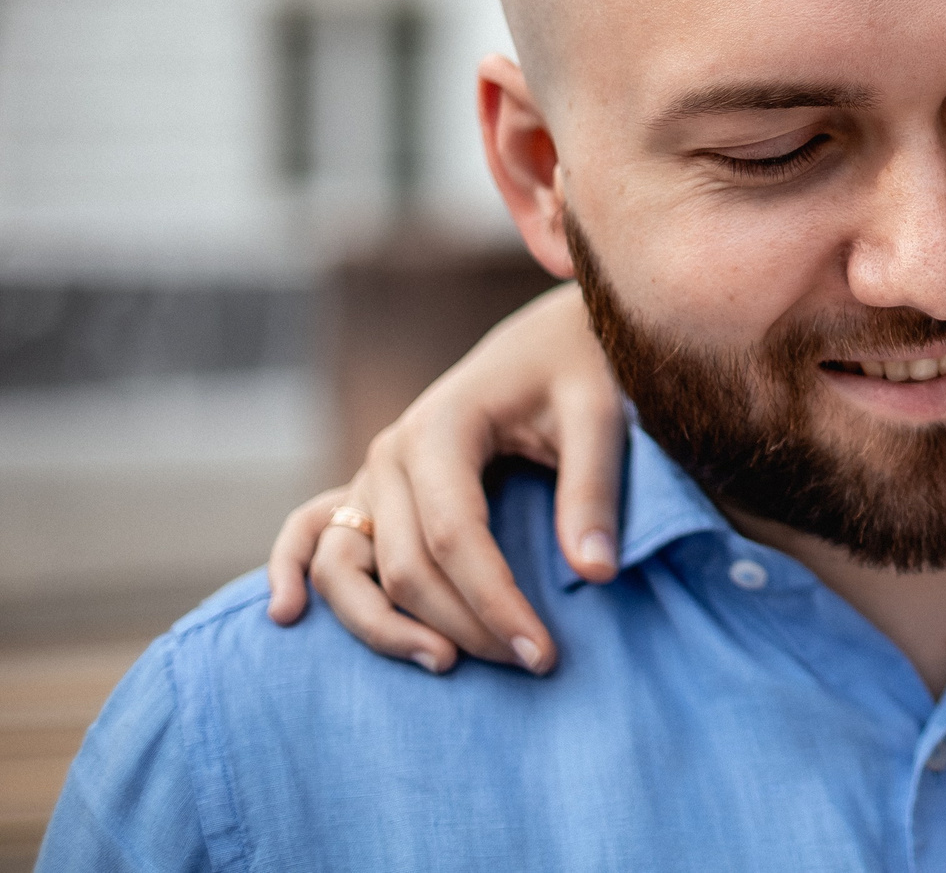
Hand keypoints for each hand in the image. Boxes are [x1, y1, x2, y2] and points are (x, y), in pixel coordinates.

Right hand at [264, 283, 625, 673]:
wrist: (550, 339)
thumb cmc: (578, 372)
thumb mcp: (600, 416)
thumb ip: (592, 491)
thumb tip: (596, 575)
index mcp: (442, 429)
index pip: (456, 538)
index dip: (496, 603)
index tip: (542, 655)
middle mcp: (391, 454)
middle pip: (405, 566)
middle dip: (465, 625)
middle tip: (530, 665)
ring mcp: (371, 474)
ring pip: (344, 568)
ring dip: (384, 627)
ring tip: (445, 664)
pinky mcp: (368, 491)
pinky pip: (309, 534)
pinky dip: (290, 572)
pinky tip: (286, 615)